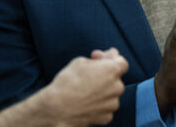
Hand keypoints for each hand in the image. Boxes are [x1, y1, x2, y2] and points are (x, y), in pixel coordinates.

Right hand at [0, 48, 128, 126]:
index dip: (109, 58)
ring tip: (80, 88)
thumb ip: (94, 60)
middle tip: (86, 71)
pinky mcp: (104, 118)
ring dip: (98, 89)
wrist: (54, 110)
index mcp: (112, 71)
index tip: (96, 58)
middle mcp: (115, 88)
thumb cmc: (64, 82)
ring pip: (109, 94)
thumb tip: (101, 60)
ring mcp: (111, 105)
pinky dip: (95, 103)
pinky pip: (103, 107)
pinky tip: (80, 101)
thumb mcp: (78, 62)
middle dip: (102, 73)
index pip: (120, 61)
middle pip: (115, 77)